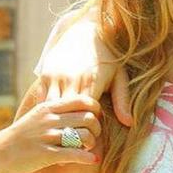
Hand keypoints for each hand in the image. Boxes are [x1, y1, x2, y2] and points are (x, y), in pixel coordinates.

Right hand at [0, 95, 100, 172]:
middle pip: (88, 118)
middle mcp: (49, 120)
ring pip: (84, 136)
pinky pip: (74, 154)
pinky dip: (87, 158)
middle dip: (96, 128)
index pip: (83, 100)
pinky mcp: (46, 154)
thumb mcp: (37, 116)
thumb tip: (83, 104)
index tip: (94, 118)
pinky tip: (92, 160)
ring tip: (88, 148)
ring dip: (92, 143)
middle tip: (93, 136)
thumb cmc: (22, 136)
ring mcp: (47, 137)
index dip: (95, 109)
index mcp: (49, 107)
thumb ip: (57, 109)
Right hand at [35, 8, 132, 126]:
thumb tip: (129, 123)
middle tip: (75, 140)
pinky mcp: (44, 74)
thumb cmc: (109, 57)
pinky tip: (53, 118)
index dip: (88, 128)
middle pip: (67, 114)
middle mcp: (71, 79)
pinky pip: (42, 99)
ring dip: (56, 121)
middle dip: (71, 128)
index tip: (92, 136)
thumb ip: (123, 100)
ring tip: (62, 132)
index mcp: (91, 82)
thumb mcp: (120, 76)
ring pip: (52, 109)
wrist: (87, 31)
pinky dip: (47, 111)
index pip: (87, 114)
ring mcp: (56, 77)